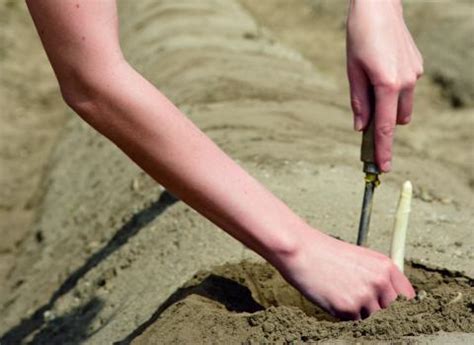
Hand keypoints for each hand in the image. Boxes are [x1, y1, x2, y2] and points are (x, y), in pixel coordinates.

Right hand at [272, 228, 414, 319]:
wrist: (301, 251)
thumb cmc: (326, 253)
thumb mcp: (360, 257)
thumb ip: (378, 275)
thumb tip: (390, 297)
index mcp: (385, 266)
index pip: (408, 297)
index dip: (399, 305)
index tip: (392, 308)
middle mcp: (379, 282)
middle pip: (391, 310)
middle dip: (377, 308)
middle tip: (356, 296)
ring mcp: (364, 296)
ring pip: (371, 317)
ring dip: (357, 310)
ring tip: (339, 290)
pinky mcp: (348, 308)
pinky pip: (351, 320)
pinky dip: (342, 313)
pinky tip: (331, 295)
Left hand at [346, 0, 422, 171]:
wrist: (378, 7)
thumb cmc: (359, 38)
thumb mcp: (352, 72)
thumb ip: (358, 102)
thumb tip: (361, 128)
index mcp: (387, 85)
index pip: (385, 127)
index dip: (383, 150)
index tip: (383, 168)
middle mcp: (406, 82)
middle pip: (396, 120)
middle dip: (384, 123)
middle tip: (366, 113)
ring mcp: (415, 74)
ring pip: (403, 106)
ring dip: (390, 106)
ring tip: (372, 84)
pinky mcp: (417, 66)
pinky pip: (406, 89)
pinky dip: (394, 90)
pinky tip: (382, 70)